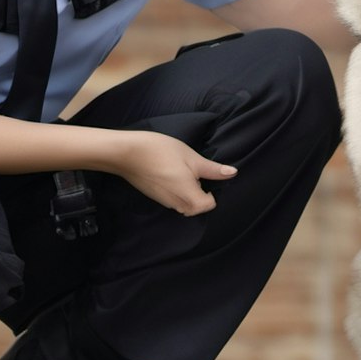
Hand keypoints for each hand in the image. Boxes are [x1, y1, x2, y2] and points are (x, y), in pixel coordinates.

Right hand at [112, 131, 235, 215]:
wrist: (127, 153)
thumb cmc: (161, 152)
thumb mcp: (191, 157)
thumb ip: (212, 169)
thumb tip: (232, 173)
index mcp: (189, 196)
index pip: (209, 205)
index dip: (212, 191)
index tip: (206, 175)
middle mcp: (176, 204)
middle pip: (196, 207)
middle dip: (201, 194)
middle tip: (195, 172)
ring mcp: (164, 202)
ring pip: (184, 204)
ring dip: (188, 192)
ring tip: (182, 170)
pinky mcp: (154, 196)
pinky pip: (172, 199)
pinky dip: (176, 190)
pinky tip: (170, 172)